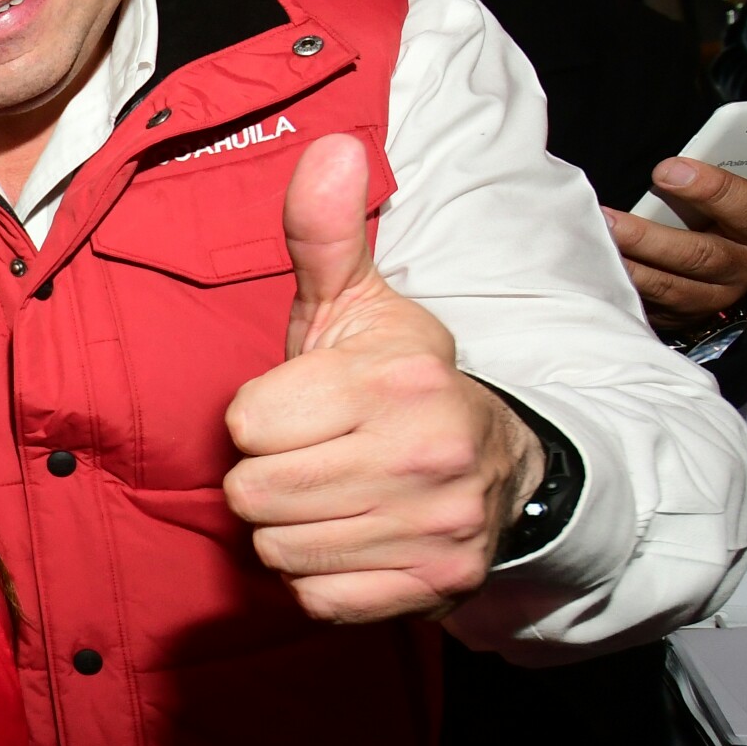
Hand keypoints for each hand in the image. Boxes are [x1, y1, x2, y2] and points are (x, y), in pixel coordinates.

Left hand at [225, 135, 545, 623]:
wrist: (497, 465)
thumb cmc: (396, 382)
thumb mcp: (360, 304)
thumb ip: (326, 236)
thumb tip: (328, 148)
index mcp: (399, 381)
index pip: (249, 423)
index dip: (261, 418)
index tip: (300, 409)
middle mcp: (426, 454)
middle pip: (255, 493)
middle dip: (267, 477)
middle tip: (311, 457)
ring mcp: (436, 527)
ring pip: (278, 548)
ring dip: (289, 528)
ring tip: (331, 495)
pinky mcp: (433, 587)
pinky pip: (316, 597)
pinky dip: (319, 576)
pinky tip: (350, 538)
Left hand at [601, 120, 746, 324]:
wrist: (693, 275)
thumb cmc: (706, 210)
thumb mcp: (721, 182)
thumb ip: (714, 161)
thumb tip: (681, 155)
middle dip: (709, 192)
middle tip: (664, 172)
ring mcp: (736, 279)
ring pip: (698, 261)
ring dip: (649, 240)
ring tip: (609, 222)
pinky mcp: (699, 307)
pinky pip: (664, 293)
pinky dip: (632, 275)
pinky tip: (606, 258)